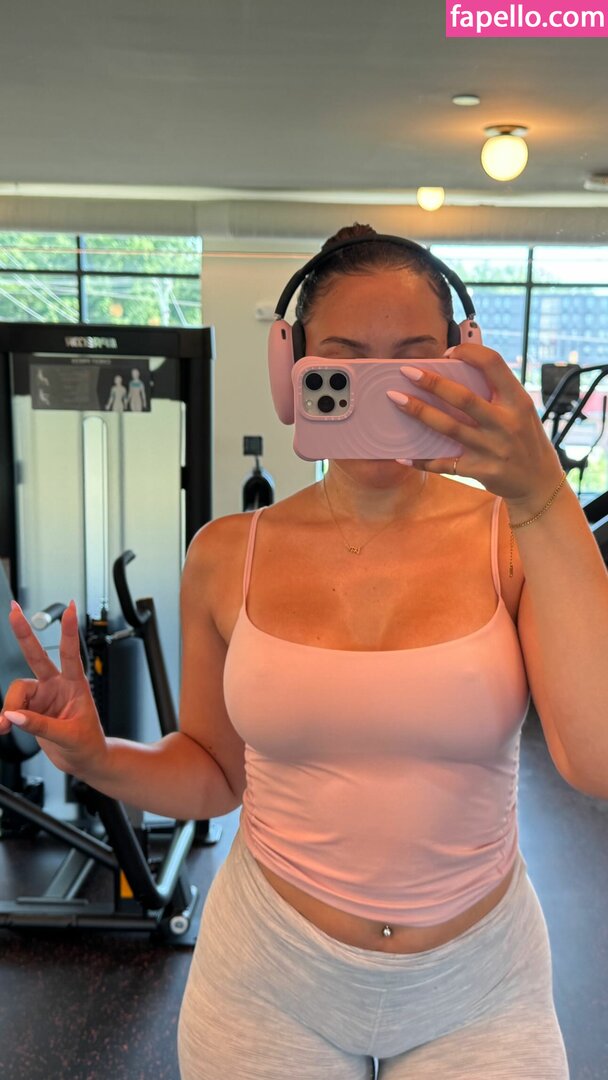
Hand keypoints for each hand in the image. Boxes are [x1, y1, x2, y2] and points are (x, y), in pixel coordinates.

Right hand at [0, 601, 107, 779]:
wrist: (85, 761)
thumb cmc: (88, 745)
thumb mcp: (68, 737)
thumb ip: (40, 725)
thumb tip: (13, 715)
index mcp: (76, 685)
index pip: (71, 653)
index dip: (69, 630)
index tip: (69, 608)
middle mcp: (58, 685)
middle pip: (37, 655)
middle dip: (24, 633)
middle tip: (13, 610)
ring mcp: (43, 696)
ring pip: (17, 691)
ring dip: (9, 707)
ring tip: (5, 727)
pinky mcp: (32, 708)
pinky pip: (12, 707)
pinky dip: (6, 717)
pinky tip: (4, 727)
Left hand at [390, 344, 563, 507]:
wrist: (539, 482)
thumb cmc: (523, 437)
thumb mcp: (520, 409)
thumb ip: (496, 391)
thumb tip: (456, 367)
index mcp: (518, 400)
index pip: (493, 364)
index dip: (469, 353)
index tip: (447, 353)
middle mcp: (506, 423)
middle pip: (463, 398)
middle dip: (432, 383)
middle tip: (406, 372)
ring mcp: (492, 448)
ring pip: (449, 428)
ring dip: (419, 412)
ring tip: (396, 400)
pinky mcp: (480, 470)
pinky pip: (445, 463)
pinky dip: (422, 460)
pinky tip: (402, 455)